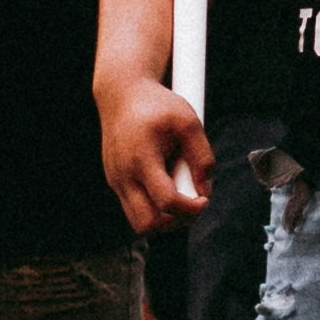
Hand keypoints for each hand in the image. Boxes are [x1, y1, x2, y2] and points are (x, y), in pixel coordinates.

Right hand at [101, 77, 211, 230]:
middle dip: (174, 221)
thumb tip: (205, 189)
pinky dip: (153, 206)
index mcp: (142, 159)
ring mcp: (116, 180)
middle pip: (147, 224)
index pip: (166, 202)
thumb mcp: (188, 122)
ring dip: (163, 217)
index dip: (190, 209)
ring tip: (180, 194)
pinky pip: (134, 207)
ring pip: (138, 221)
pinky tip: (165, 183)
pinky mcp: (114, 181)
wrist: (122, 94)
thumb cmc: (157, 105)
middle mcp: (124, 175)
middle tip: (191, 203)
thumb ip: (202, 157)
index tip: (204, 199)